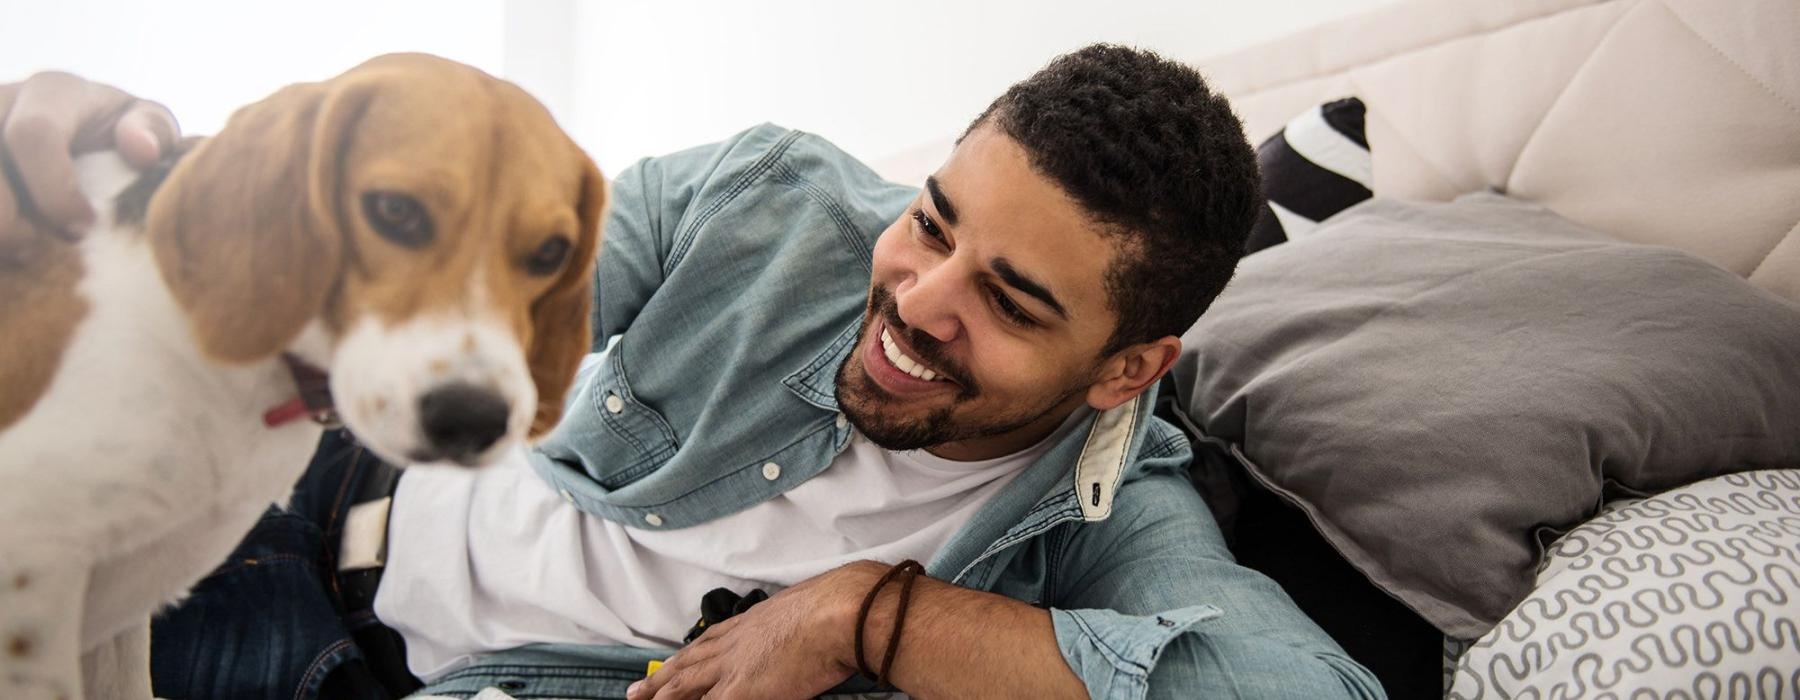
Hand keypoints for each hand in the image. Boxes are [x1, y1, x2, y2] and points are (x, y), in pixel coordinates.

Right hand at [0, 71, 178, 238]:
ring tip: (15, 252)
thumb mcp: (148, 127)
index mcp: (53, 91)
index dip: (52, 191)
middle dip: (5, 219)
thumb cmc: (122, 137)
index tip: (80, 231)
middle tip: (35, 250)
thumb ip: (152, 131)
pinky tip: (2, 253)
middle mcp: (1, 100)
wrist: (88, 141)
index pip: (33, 135)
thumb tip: (140, 150)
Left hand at [627, 561, 886, 699]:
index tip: (669, 665)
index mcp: (746, 625)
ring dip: (661, 698)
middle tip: (635, 692)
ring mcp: (731, 670)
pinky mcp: (740, 692)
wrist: (839, 611)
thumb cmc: (833, 608)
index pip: (705, 644)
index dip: (684, 658)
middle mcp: (731, 645)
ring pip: (683, 689)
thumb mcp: (802, 612)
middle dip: (658, 682)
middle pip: (684, 667)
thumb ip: (788, 627)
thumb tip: (796, 635)